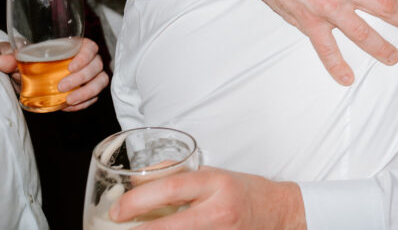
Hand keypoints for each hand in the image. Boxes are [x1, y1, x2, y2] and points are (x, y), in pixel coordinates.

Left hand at [1, 37, 107, 110]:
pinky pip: (94, 96)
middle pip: (97, 65)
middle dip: (82, 78)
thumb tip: (5, 61)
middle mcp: (85, 59)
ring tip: (70, 101)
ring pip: (101, 80)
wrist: (25, 76)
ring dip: (88, 91)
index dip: (86, 56)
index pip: (90, 46)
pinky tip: (69, 107)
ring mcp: (88, 75)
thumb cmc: (24, 61)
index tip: (71, 67)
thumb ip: (8, 58)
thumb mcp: (14, 57)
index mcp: (72, 46)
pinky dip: (84, 103)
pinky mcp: (86, 90)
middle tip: (62, 87)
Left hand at [109, 167, 304, 229]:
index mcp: (216, 183)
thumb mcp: (214, 174)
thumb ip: (179, 175)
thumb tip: (139, 180)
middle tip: (118, 227)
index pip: (171, 189)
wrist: (279, 212)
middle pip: (168, 227)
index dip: (138, 201)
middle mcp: (219, 210)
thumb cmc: (244, 191)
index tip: (118, 210)